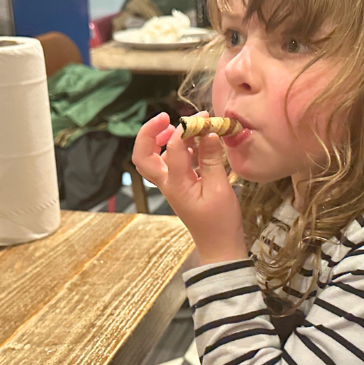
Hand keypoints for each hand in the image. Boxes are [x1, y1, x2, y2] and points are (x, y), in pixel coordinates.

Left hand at [132, 112, 246, 264]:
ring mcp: (172, 184)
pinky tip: (194, 142)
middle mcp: (168, 183)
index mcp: (175, 185)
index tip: (204, 119)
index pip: (173, 149)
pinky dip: (177, 148)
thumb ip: (212, 159)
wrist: (220, 246)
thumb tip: (208, 132)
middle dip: (149, 133)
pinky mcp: (180, 185)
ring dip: (161, 139)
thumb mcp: (220, 189)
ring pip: (154, 158)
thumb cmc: (220, 222)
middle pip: (143, 156)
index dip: (186, 130)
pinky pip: (170, 162)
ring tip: (179, 126)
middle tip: (166, 118)